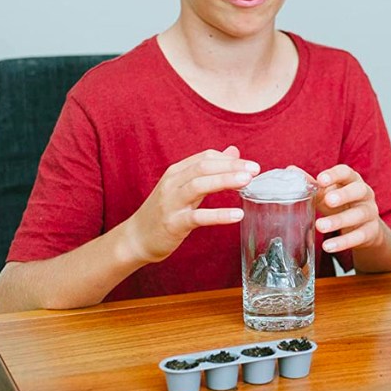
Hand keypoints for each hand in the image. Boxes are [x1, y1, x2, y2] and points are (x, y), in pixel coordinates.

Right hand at [127, 146, 259, 262]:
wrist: (136, 238)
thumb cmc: (164, 211)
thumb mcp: (185, 187)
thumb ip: (209, 170)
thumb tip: (233, 151)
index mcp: (176, 172)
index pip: (205, 157)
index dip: (229, 159)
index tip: (250, 164)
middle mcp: (172, 184)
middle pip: (203, 167)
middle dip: (230, 166)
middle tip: (255, 169)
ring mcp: (171, 203)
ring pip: (198, 186)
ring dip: (224, 181)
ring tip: (247, 182)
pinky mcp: (173, 223)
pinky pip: (198, 217)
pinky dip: (218, 215)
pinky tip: (237, 215)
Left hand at [305, 164, 385, 252]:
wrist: (363, 227)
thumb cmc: (341, 205)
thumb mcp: (327, 194)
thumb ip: (311, 185)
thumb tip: (290, 170)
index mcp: (352, 181)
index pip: (346, 173)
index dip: (335, 175)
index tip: (321, 179)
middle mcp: (365, 194)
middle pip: (359, 191)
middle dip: (344, 195)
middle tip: (328, 201)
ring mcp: (370, 212)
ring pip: (359, 215)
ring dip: (339, 220)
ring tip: (320, 226)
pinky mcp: (371, 231)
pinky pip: (359, 236)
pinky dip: (343, 242)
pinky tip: (328, 246)